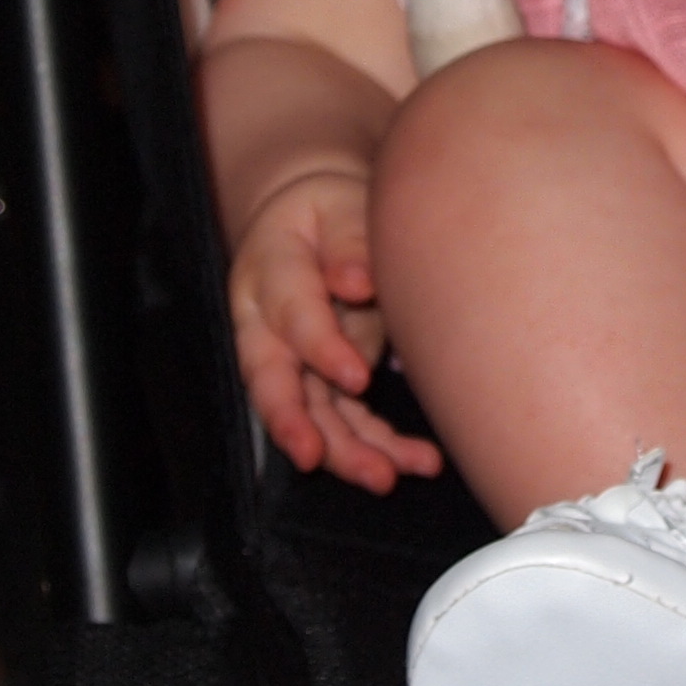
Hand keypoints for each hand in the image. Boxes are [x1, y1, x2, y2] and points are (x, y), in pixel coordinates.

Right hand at [228, 164, 444, 489]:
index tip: (358, 376)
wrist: (319, 222)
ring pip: (308, 414)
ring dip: (343, 452)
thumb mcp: (341, 206)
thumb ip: (348, 240)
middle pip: (272, 381)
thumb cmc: (333, 211)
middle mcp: (268, 324)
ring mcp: (292, 360)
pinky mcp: (320, 383)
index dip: (320, 348)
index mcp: (270, 271)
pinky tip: (416, 462)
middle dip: (293, 423)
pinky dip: (376, 447)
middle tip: (316, 458)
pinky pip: (343, 423)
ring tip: (386, 478)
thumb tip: (355, 283)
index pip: (290, 315)